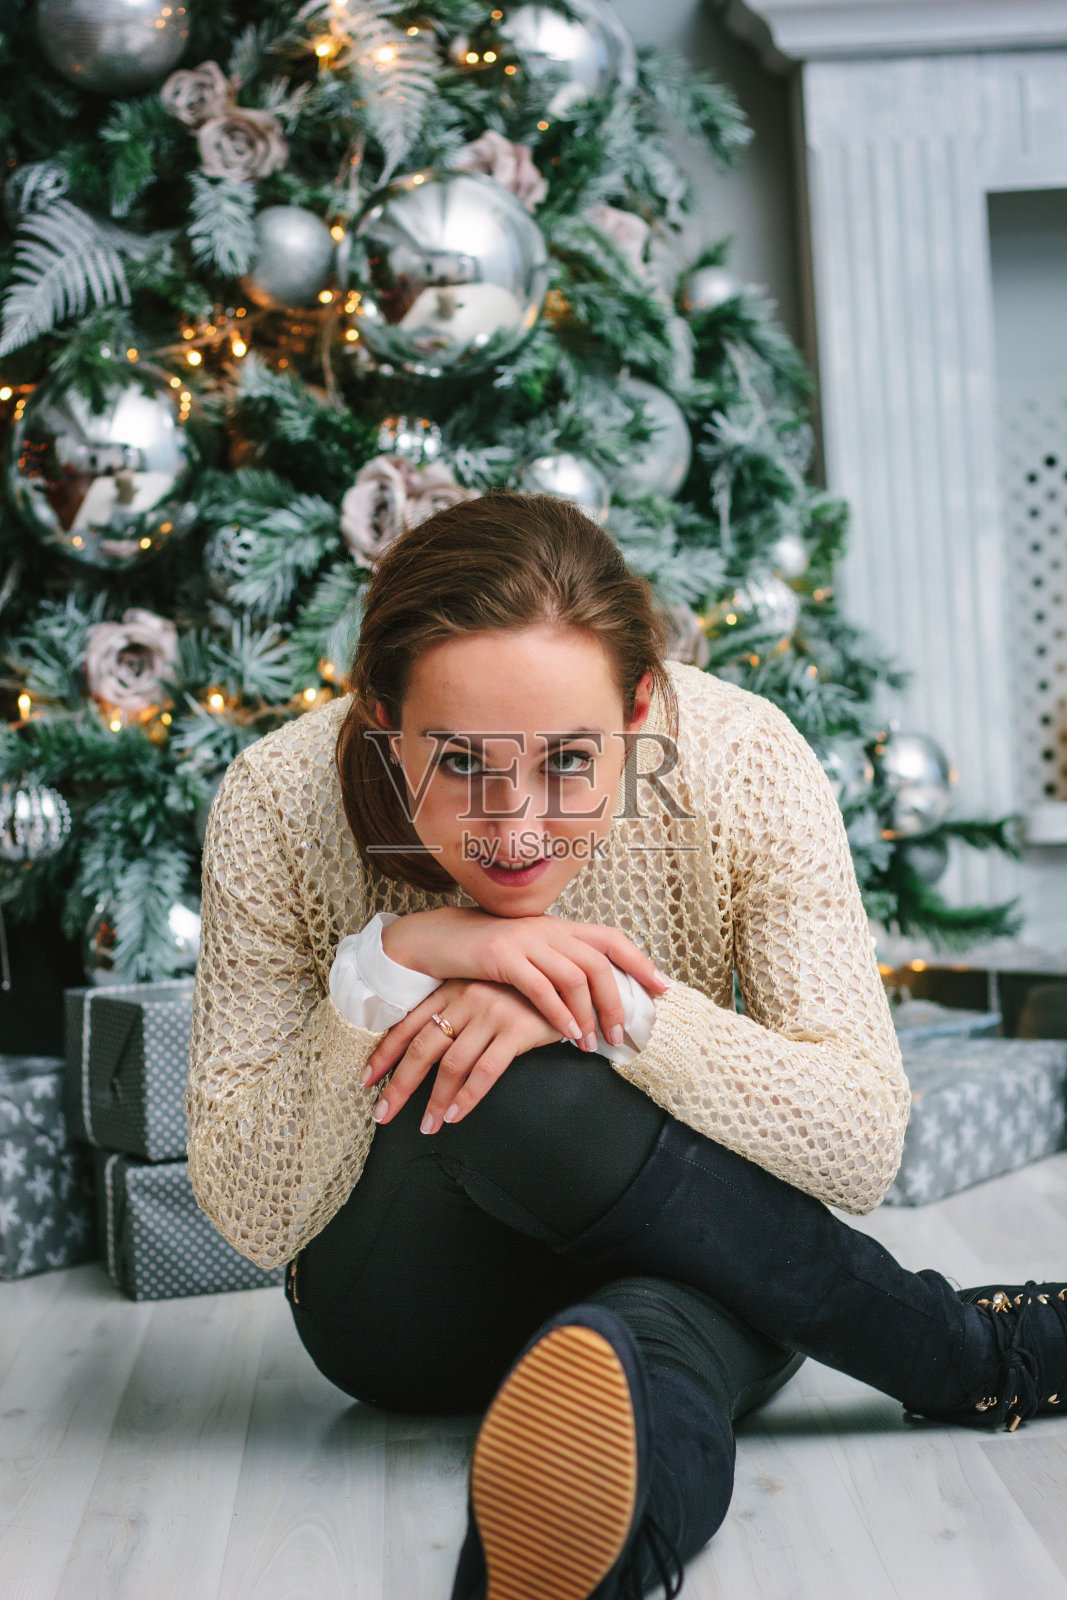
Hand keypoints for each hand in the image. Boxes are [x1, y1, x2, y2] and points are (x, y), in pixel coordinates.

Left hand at [362, 979, 564, 1133]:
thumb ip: (458, 1012)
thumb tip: (428, 1048)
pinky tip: (456, 1115)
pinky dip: (467, 1097)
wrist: (569, 976)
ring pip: (451, 1064)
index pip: (409, 1025)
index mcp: (452, 990)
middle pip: (423, 1048)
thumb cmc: (523, 990)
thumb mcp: (483, 990)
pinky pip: (485, 1070)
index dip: (385, 1054)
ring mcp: (491, 1013)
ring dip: (435, 1101)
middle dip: (399, 1085)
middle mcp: (466, 998)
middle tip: (383, 1114)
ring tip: (427, 1126)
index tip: (366, 1081)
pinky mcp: (516, 1029)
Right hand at [381, 906, 667, 1050]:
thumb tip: (592, 995)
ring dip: (588, 1014)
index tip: (662, 989)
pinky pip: (540, 987)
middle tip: (621, 1034)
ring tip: (591, 1044)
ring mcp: (525, 940)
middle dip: (616, 1000)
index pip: (610, 939)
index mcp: (558, 927)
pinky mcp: (501, 956)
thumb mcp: (528, 953)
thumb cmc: (484, 954)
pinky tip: (566, 1033)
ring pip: (574, 975)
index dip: (640, 961)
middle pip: (599, 962)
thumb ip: (558, 965)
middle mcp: (548, 929)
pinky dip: (558, 1012)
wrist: (436, 939)